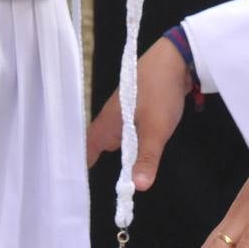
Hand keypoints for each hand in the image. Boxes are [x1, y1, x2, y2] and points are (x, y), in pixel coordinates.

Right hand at [86, 37, 190, 189]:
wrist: (177, 58)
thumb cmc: (160, 92)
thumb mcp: (156, 129)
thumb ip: (146, 158)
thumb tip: (137, 189)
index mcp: (108, 122)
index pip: (86, 149)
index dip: (78, 168)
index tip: (71, 188)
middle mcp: (112, 117)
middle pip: (98, 145)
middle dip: (95, 162)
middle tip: (88, 187)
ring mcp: (125, 110)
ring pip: (115, 137)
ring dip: (116, 153)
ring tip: (114, 176)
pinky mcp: (138, 106)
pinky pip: (128, 129)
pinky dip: (128, 142)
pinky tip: (134, 151)